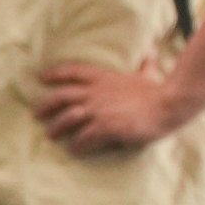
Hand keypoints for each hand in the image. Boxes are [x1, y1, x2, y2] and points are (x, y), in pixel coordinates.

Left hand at [32, 57, 185, 155]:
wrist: (168, 104)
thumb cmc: (159, 92)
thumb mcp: (148, 75)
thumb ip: (145, 66)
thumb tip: (150, 53)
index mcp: (104, 78)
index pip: (73, 72)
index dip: (55, 74)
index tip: (42, 77)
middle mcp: (96, 92)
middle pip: (62, 96)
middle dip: (46, 105)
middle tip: (36, 114)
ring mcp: (100, 110)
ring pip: (68, 118)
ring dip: (57, 128)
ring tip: (50, 135)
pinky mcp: (106, 127)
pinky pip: (84, 138)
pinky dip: (77, 145)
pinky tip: (74, 151)